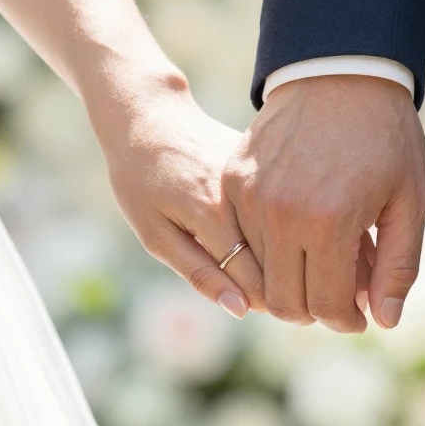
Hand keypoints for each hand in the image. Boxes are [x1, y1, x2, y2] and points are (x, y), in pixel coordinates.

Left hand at [88, 70, 266, 318]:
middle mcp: (245, 196)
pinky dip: (272, 222)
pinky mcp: (263, 164)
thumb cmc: (141, 180)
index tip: (250, 306)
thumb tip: (240, 309)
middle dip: (272, 280)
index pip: (258, 282)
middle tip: (250, 285)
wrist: (149, 115)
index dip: (258, 303)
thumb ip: (199, 273)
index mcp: (215, 216)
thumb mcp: (155, 234)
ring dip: (276, 252)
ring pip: (283, 233)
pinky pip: (277, 207)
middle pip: (277, 260)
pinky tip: (257, 225)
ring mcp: (259, 176)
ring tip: (253, 255)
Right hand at [222, 75, 424, 331]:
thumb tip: (384, 320)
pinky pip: (242, 237)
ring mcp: (250, 196)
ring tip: (323, 259)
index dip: (344, 321)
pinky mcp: (233, 180)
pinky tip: (298, 233)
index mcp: (330, 222)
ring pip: (258, 273)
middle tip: (339, 297)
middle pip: (284, 301)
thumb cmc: (386, 137)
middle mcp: (282, 214)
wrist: (340, 72)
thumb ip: (398, 266)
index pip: (324, 306)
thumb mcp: (410, 202)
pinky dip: (267, 248)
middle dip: (314, 311)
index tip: (358, 316)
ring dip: (290, 280)